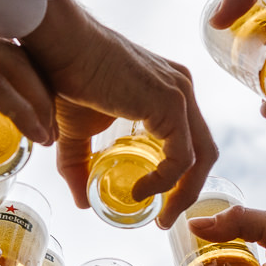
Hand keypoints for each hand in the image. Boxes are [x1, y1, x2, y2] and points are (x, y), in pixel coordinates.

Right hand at [0, 19, 53, 199]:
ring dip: (33, 99)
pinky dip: (9, 99)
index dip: (27, 95)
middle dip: (42, 96)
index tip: (42, 128)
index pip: (2, 68)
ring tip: (49, 134)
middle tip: (58, 133)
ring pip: (6, 65)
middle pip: (14, 62)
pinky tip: (25, 124)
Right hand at [21, 0, 216, 226]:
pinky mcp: (169, 102)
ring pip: (201, 156)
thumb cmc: (66, 77)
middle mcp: (181, 89)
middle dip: (189, 190)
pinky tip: (140, 190)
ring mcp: (179, 93)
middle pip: (204, 150)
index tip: (159, 204)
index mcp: (168, 90)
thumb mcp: (77, 130)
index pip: (191, 139)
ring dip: (183, 192)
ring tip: (158, 214)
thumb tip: (82, 202)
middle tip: (165, 218)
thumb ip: (81, 164)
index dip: (181, 177)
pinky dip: (165, 180)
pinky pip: (181, 155)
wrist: (60, 46)